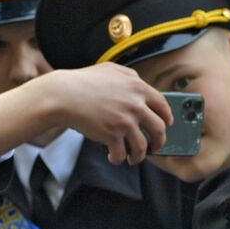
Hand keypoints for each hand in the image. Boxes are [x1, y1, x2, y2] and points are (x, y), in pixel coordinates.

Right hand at [16, 63, 170, 165]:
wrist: (62, 95)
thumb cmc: (83, 81)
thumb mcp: (110, 69)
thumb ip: (129, 76)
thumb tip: (140, 83)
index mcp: (138, 88)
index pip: (163, 106)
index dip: (166, 118)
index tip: (166, 125)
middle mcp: (135, 105)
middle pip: (159, 129)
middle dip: (159, 142)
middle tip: (154, 148)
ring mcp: (124, 121)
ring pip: (142, 147)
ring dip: (139, 156)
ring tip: (132, 158)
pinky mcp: (111, 135)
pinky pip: (121, 154)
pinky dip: (118, 159)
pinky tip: (113, 157)